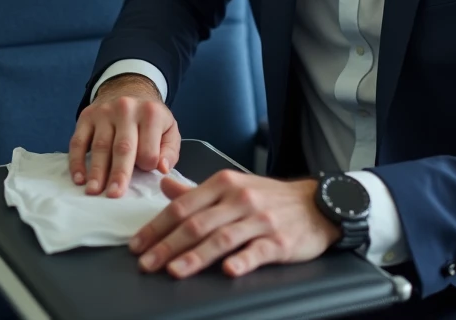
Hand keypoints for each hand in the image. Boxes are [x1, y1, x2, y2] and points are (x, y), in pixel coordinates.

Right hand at [69, 74, 180, 198]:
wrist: (128, 89)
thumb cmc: (150, 119)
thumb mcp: (169, 130)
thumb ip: (169, 152)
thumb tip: (162, 169)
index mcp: (151, 114)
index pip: (148, 149)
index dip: (147, 166)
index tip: (145, 173)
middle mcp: (126, 109)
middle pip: (123, 147)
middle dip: (119, 173)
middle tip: (114, 195)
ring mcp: (104, 112)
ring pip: (100, 146)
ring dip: (96, 171)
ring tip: (94, 191)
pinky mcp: (86, 116)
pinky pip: (78, 141)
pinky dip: (77, 161)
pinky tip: (79, 178)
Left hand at [130, 170, 340, 278]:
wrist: (317, 203)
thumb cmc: (270, 198)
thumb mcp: (233, 186)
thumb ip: (196, 191)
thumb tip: (164, 185)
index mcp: (224, 184)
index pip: (182, 206)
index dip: (157, 227)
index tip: (138, 244)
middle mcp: (240, 199)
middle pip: (197, 224)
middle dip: (168, 245)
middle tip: (147, 263)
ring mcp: (260, 220)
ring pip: (222, 238)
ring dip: (196, 256)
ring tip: (174, 270)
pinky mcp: (280, 241)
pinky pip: (258, 251)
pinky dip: (243, 260)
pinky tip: (228, 270)